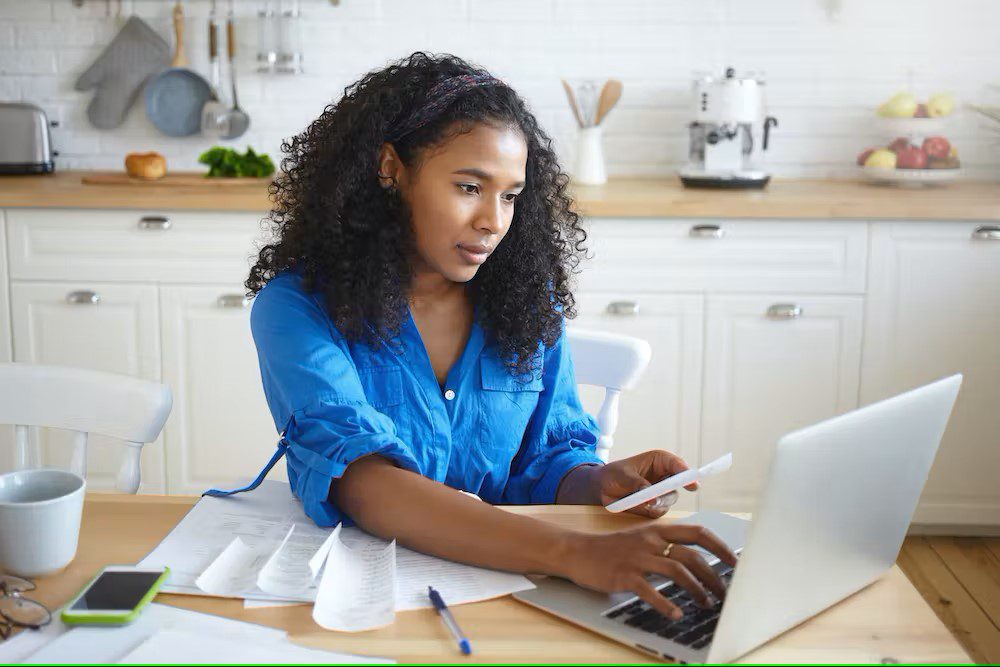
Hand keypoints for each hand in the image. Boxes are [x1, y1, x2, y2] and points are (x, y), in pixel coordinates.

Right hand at [561, 523, 737, 619]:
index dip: (721, 547)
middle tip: (725, 593)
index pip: (698, 533)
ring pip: (677, 571)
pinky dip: (666, 604)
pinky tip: (676, 614)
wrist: (578, 551)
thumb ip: (665, 545)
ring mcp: (637, 558)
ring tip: (707, 604)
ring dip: (697, 590)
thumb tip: (696, 562)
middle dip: (714, 576)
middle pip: (692, 556)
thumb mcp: (641, 539)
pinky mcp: (624, 575)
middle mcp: (651, 541)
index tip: (736, 562)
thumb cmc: (612, 549)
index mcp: (658, 530)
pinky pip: (650, 591)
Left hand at [594, 450, 698, 518]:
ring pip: (669, 501)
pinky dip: (650, 511)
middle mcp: (664, 476)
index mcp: (660, 461)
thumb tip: (651, 497)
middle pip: (678, 486)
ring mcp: (661, 492)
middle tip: (655, 499)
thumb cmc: (613, 474)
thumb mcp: (623, 475)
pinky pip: (659, 511)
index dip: (687, 474)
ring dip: (657, 503)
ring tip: (641, 502)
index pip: (678, 465)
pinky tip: (638, 506)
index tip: (692, 484)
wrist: (601, 488)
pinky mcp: (655, 506)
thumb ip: (637, 484)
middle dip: (668, 493)